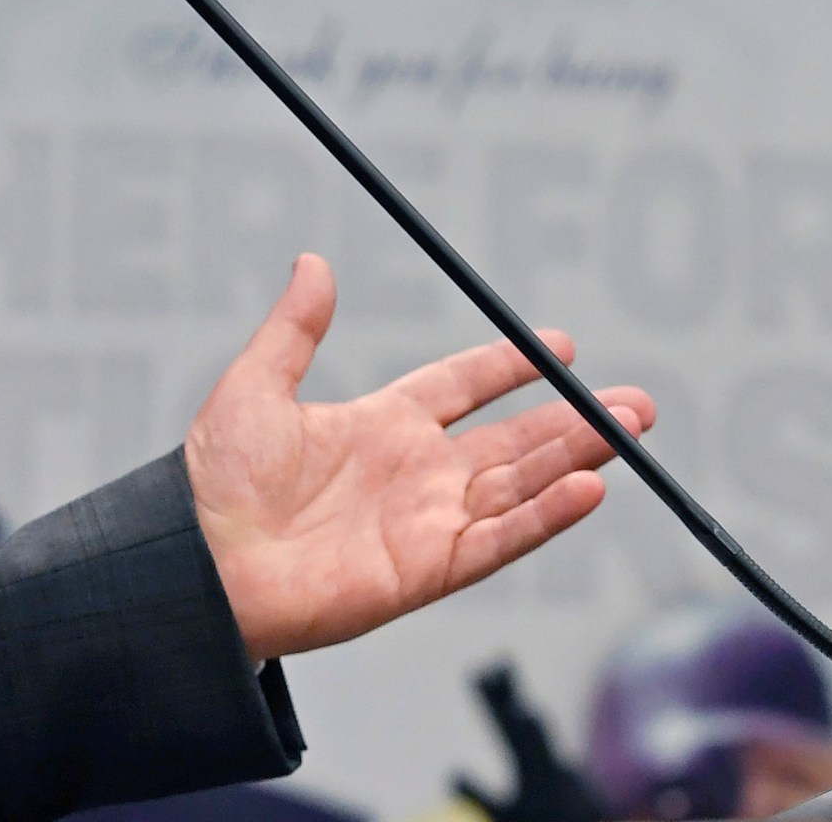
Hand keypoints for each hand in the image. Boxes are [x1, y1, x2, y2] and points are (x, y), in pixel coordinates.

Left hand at [183, 254, 652, 660]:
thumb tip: (312, 262)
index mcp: (377, 427)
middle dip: (573, 419)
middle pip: (511, 440)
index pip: (460, 388)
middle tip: (634, 400)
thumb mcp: (255, 387)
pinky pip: (500, 539)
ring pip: (519, 484)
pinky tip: (588, 488)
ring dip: (575, 458)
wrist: (198, 560)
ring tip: (628, 427)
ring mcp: (425, 522)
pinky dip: (545, 516)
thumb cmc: (213, 482)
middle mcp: (412, 474)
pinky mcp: (428, 568)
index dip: (507, 365)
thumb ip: (294, 329)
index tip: (560, 344)